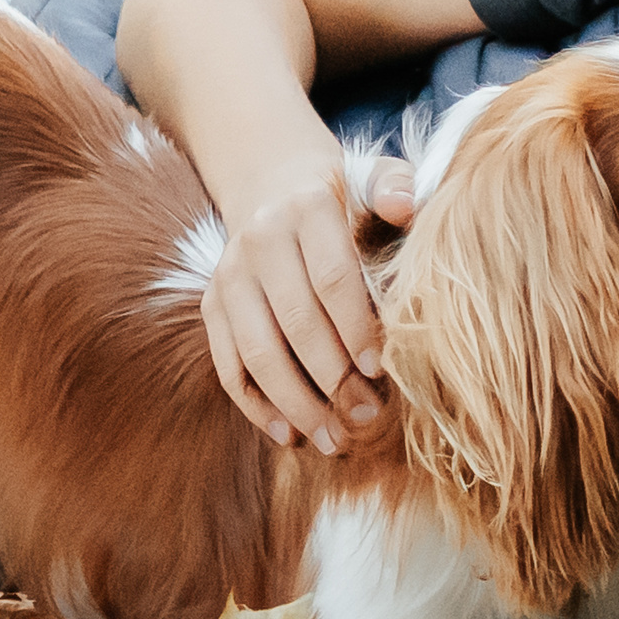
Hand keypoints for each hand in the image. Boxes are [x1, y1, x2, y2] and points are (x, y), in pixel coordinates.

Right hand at [202, 157, 415, 451]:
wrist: (273, 185)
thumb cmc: (342, 197)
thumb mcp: (370, 179)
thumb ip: (395, 187)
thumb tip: (406, 206)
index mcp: (306, 209)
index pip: (331, 277)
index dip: (355, 326)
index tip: (380, 368)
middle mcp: (260, 240)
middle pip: (295, 322)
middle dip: (333, 377)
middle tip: (367, 415)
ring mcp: (230, 274)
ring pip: (258, 352)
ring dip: (295, 403)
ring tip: (333, 440)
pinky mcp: (212, 304)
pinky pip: (229, 365)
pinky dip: (257, 406)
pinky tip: (289, 434)